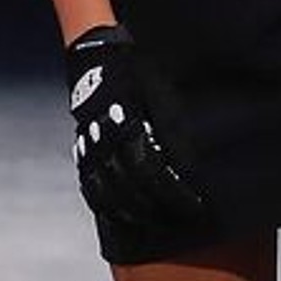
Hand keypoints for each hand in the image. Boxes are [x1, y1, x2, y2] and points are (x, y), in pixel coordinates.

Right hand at [64, 23, 208, 226]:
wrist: (96, 56)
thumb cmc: (134, 71)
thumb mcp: (162, 90)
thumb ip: (175, 126)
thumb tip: (200, 155)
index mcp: (128, 121)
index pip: (151, 170)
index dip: (174, 193)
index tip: (195, 206)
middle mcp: (105, 137)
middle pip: (130, 188)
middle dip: (158, 210)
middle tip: (181, 221)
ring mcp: (89, 147)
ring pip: (108, 194)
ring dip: (134, 214)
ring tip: (158, 224)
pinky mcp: (80, 153)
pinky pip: (90, 189)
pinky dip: (108, 207)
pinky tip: (125, 217)